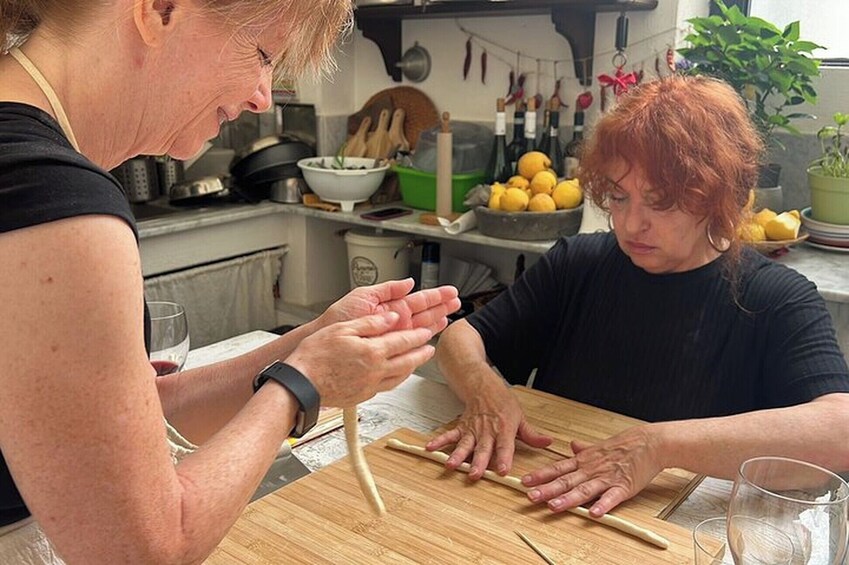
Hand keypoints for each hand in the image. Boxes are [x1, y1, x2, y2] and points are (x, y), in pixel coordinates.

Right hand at [285, 311, 434, 406]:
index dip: (418, 335)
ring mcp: (371, 385)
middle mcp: (376, 371)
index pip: (404, 341)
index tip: (427, 332)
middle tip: (430, 349)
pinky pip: (388, 386)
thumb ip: (370, 323)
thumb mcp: (342, 329)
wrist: (301, 385)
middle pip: (408, 361)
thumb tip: (391, 318)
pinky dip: (398, 379)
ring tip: (418, 361)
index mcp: (373, 351)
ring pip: (401, 376)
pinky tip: (396, 376)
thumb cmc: (315, 356)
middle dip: (422, 354)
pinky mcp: (363, 396)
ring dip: (413, 367)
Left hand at [320, 279, 460, 334]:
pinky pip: (410, 345)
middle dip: (441, 307)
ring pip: (421, 328)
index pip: (418, 299)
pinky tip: (433, 338)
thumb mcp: (364, 295)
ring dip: (436, 322)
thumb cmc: (339, 318)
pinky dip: (423, 342)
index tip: (450, 292)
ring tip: (450, 316)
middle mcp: (394, 320)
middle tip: (457, 302)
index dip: (435, 296)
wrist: (326, 338)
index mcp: (389, 306)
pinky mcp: (389, 348)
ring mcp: (393, 335)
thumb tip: (408, 282)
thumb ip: (388, 289)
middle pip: (424, 313)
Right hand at [426, 381, 551, 478]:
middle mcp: (487, 431)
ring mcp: (472, 430)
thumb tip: (548, 443)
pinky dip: (440, 442)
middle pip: (483, 449)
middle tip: (475, 475)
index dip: (505, 458)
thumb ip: (531, 434)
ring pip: (465, 444)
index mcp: (504, 429)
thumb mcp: (520, 416)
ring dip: (458, 455)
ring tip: (451, 465)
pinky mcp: (461, 427)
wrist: (483, 385)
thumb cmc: (502, 402)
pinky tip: (431, 448)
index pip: (505, 446)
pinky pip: (450, 435)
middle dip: (479, 462)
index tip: (503, 471)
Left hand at [521, 425, 662, 517]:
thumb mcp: (599, 445)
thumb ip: (584, 449)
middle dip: (547, 489)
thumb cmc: (625, 444)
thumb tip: (572, 445)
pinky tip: (593, 513)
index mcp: (585, 461)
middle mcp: (592, 470)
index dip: (541, 475)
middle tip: (531, 496)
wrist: (649, 443)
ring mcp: (607, 478)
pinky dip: (602, 505)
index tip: (525, 481)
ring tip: (553, 506)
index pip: (558, 469)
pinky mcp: (624, 487)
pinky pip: (612, 498)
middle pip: (566, 481)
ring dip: (568, 499)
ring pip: (584, 490)